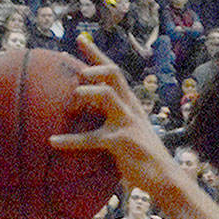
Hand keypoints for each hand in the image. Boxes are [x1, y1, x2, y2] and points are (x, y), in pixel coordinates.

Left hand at [51, 36, 182, 200]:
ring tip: (71, 101)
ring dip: (86, 93)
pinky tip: (53, 142)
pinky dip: (70, 140)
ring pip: (106, 94)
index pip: (113, 71)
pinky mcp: (121, 141)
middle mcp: (130, 107)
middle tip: (75, 71)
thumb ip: (115, 118)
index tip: (79, 39)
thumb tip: (91, 113)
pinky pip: (91, 137)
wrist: (165, 179)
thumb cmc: (144, 157)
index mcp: (131, 103)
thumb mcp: (131, 130)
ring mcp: (127, 123)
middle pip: (112, 73)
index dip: (96, 54)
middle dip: (92, 65)